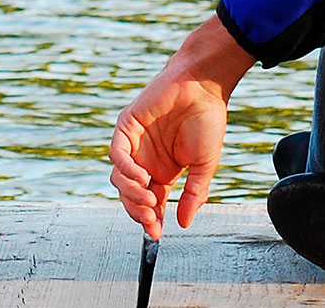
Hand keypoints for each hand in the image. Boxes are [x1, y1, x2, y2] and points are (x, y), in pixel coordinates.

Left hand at [109, 14, 255, 238]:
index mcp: (164, 172)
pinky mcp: (127, 127)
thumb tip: (183, 223)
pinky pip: (117, 154)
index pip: (149, 203)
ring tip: (148, 198)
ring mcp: (135, 145)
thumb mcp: (204, 166)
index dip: (150, 220)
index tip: (157, 235)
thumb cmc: (207, 122)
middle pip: (130, 195)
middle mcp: (146, 161)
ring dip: (131, 194)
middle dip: (138, 211)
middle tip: (151, 220)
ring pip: (119, 178)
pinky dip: (126, 169)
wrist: (203, 88)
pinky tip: (142, 177)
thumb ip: (194, 194)